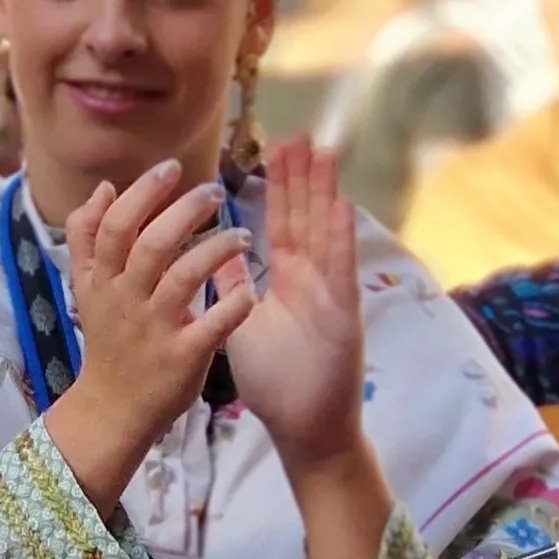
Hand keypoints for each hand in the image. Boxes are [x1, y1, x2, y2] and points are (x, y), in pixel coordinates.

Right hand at [39, 159, 253, 507]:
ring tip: (242, 235)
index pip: (116, 226)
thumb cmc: (108, 341)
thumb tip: (103, 189)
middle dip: (184, 211)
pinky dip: (233, 306)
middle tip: (214, 192)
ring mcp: (154, 330)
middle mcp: (126, 300)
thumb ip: (86, 238)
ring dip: (215, 249)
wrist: (112, 409)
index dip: (143, 192)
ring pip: (183, 278)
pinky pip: (212, 326)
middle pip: (151, 245)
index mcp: (102, 280)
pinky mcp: (182, 358)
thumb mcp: (85, 288)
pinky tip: (250, 291)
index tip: (172, 168)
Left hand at [220, 138, 364, 467]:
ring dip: (325, 192)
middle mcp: (312, 280)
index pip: (284, 223)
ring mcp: (330, 293)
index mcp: (289, 281)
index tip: (277, 147)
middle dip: (303, 176)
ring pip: (327, 233)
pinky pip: (340, 269)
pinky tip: (341, 203)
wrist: (303, 425)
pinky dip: (341, 236)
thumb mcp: (244, 323)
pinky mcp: (342, 313)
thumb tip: (216, 251)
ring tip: (323, 151)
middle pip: (306, 217)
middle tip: (300, 132)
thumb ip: (234, 285)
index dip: (281, 186)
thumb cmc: (277, 380)